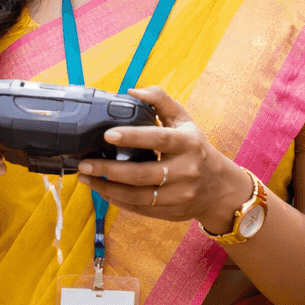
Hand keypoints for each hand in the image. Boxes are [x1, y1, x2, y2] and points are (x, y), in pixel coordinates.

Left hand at [77, 86, 248, 231]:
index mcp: (188, 144)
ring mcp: (179, 195)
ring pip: (138, 196)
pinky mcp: (171, 212)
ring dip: (107, 188)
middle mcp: (186, 171)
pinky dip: (117, 201)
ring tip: (87, 178)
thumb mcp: (184, 121)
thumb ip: (161, 102)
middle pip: (143, 173)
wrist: (219, 188)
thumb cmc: (196, 148)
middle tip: (85, 164)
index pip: (159, 139)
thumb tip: (132, 92)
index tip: (107, 135)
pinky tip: (102, 191)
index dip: (132, 137)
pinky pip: (140, 209)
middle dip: (109, 170)